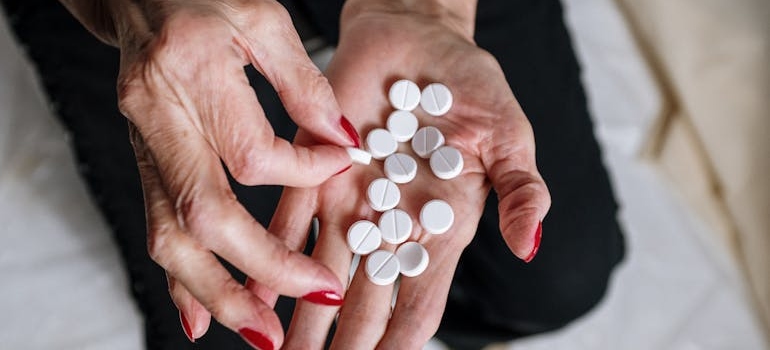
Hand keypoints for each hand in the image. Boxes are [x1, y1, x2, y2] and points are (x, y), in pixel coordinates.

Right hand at [63, 0, 362, 347]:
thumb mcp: (263, 19)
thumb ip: (304, 82)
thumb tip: (341, 140)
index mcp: (191, 72)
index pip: (253, 155)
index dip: (305, 173)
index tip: (339, 165)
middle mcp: (157, 116)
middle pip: (204, 216)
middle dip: (259, 268)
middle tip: (309, 297)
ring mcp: (142, 143)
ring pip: (170, 236)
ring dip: (216, 292)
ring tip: (260, 329)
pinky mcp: (142, 159)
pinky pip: (157, 228)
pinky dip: (181, 278)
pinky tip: (202, 315)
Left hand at [249, 2, 550, 348]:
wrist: (419, 38)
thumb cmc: (472, 87)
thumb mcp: (509, 137)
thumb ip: (522, 192)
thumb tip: (528, 248)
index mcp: (440, 228)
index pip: (419, 303)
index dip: (400, 343)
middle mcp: (390, 225)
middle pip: (363, 304)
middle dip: (344, 346)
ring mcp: (351, 200)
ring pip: (320, 273)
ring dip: (301, 319)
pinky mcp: (316, 168)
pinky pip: (290, 219)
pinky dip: (272, 255)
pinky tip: (254, 290)